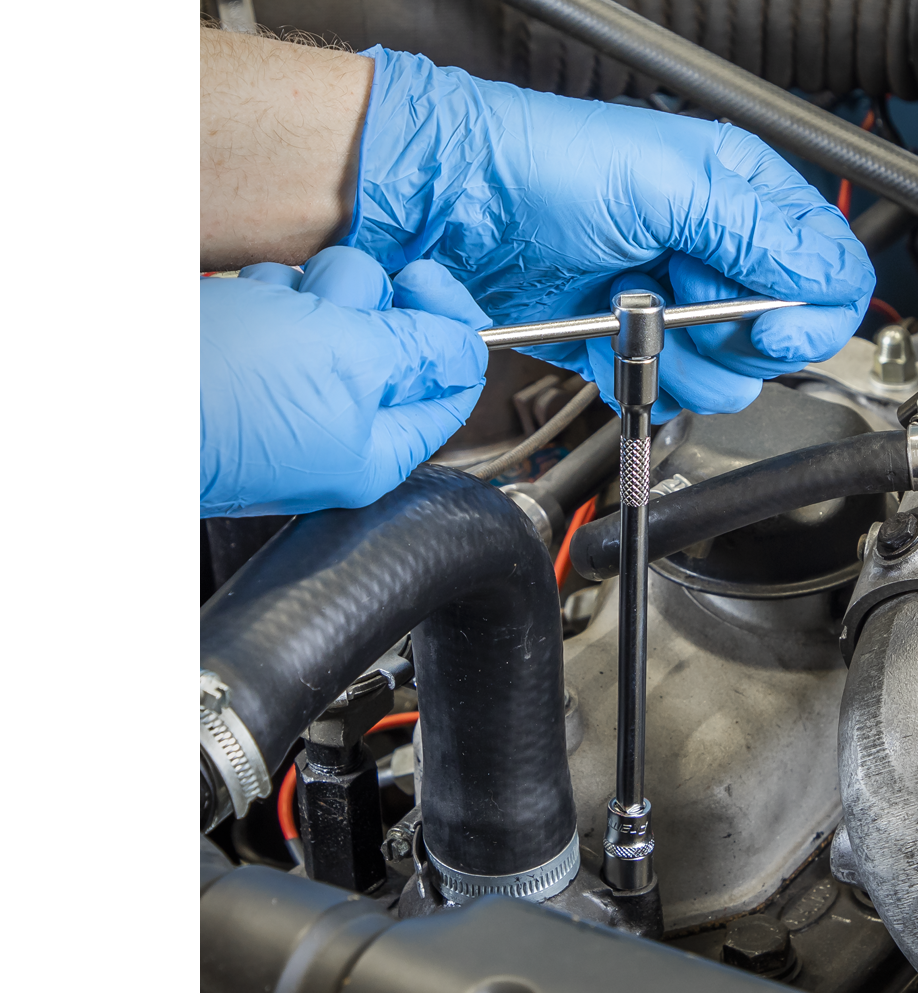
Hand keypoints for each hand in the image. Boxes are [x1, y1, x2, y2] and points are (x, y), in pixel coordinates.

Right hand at [201, 247, 489, 516]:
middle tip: (327, 314)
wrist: (111, 394)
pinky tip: (241, 312)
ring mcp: (291, 387)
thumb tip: (471, 350)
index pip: (452, 380)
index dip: (450, 322)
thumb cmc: (221, 397)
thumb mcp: (351, 364)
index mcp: (377, 449)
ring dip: (310, 294)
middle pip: (396, 335)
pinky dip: (268, 294)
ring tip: (270, 315)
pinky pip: (284, 304)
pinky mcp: (249, 356)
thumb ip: (423, 352)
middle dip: (366, 304)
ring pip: (338, 308)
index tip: (426, 284)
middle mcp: (340, 422)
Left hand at [348, 50, 873, 420]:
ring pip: (725, 378)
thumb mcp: (670, 184)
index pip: (826, 275)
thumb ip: (759, 236)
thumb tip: (825, 284)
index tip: (769, 330)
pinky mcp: (634, 347)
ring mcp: (676, 307)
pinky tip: (604, 334)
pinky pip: (668, 391)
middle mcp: (718, 256)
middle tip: (679, 294)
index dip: (809, 316)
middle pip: (778, 340)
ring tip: (631, 309)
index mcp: (746, 198)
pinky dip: (636, 375)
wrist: (461, 210)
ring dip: (676, 357)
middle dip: (728, 333)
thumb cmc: (550, 168)